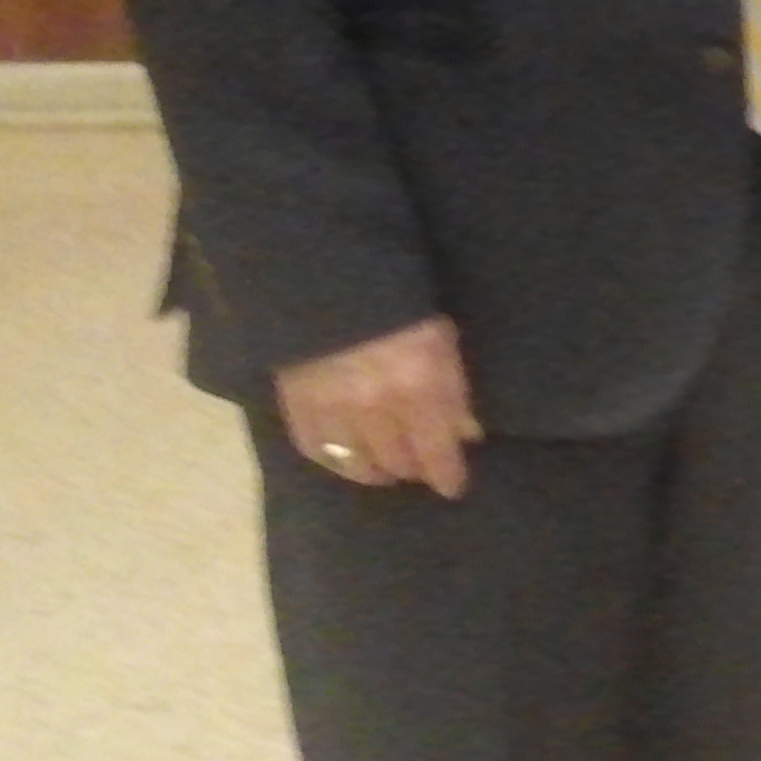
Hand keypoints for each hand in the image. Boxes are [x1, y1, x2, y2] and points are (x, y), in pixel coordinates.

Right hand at [275, 315, 479, 498]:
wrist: (324, 274)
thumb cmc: (399, 299)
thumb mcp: (441, 337)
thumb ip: (452, 389)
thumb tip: (465, 434)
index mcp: (419, 385)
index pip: (437, 453)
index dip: (447, 475)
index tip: (452, 486)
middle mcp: (375, 406)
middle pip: (399, 462)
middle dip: (413, 469)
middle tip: (418, 467)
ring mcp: (332, 408)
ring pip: (358, 465)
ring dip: (377, 471)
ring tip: (386, 469)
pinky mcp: (296, 403)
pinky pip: (316, 450)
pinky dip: (335, 460)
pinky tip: (347, 458)